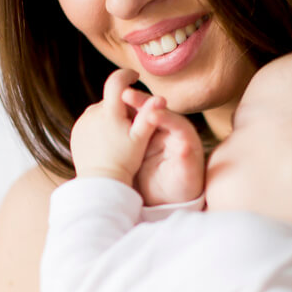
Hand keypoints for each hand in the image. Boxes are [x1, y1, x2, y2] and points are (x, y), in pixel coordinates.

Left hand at [71, 69, 166, 184]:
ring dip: (111, 116)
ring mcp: (82, 122)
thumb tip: (161, 99)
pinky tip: (108, 141)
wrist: (101, 182)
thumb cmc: (124, 161)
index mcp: (109, 111)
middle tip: (134, 123)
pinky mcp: (76, 132)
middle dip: (123, 105)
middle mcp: (92, 113)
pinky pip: (91, 122)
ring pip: (101, 111)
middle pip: (111, 99)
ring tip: (120, 135)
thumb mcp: (141, 139)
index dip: (126, 75)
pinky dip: (100, 126)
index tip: (134, 76)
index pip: (116, 81)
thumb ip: (149, 116)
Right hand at [122, 87, 204, 205]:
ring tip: (112, 100)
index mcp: (184, 135)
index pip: (174, 120)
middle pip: (155, 110)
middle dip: (141, 102)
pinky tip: (105, 114)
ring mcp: (153, 131)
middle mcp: (169, 128)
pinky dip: (119, 118)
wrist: (168, 196)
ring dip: (127, 107)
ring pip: (140, 113)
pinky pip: (129, 123)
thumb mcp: (185, 177)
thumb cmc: (181, 187)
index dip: (162, 115)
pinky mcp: (139, 136)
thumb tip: (185, 148)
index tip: (150, 114)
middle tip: (126, 94)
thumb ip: (186, 161)